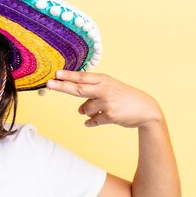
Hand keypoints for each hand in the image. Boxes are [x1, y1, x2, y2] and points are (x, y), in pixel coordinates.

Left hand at [45, 70, 163, 128]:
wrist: (146, 109)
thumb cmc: (125, 97)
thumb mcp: (111, 87)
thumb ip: (93, 93)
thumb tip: (79, 109)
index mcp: (104, 80)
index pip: (82, 77)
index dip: (69, 75)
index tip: (56, 73)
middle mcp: (104, 89)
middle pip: (78, 89)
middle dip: (62, 86)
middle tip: (48, 84)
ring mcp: (107, 103)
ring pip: (84, 109)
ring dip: (86, 112)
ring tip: (99, 109)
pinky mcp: (110, 116)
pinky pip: (92, 121)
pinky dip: (91, 122)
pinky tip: (93, 122)